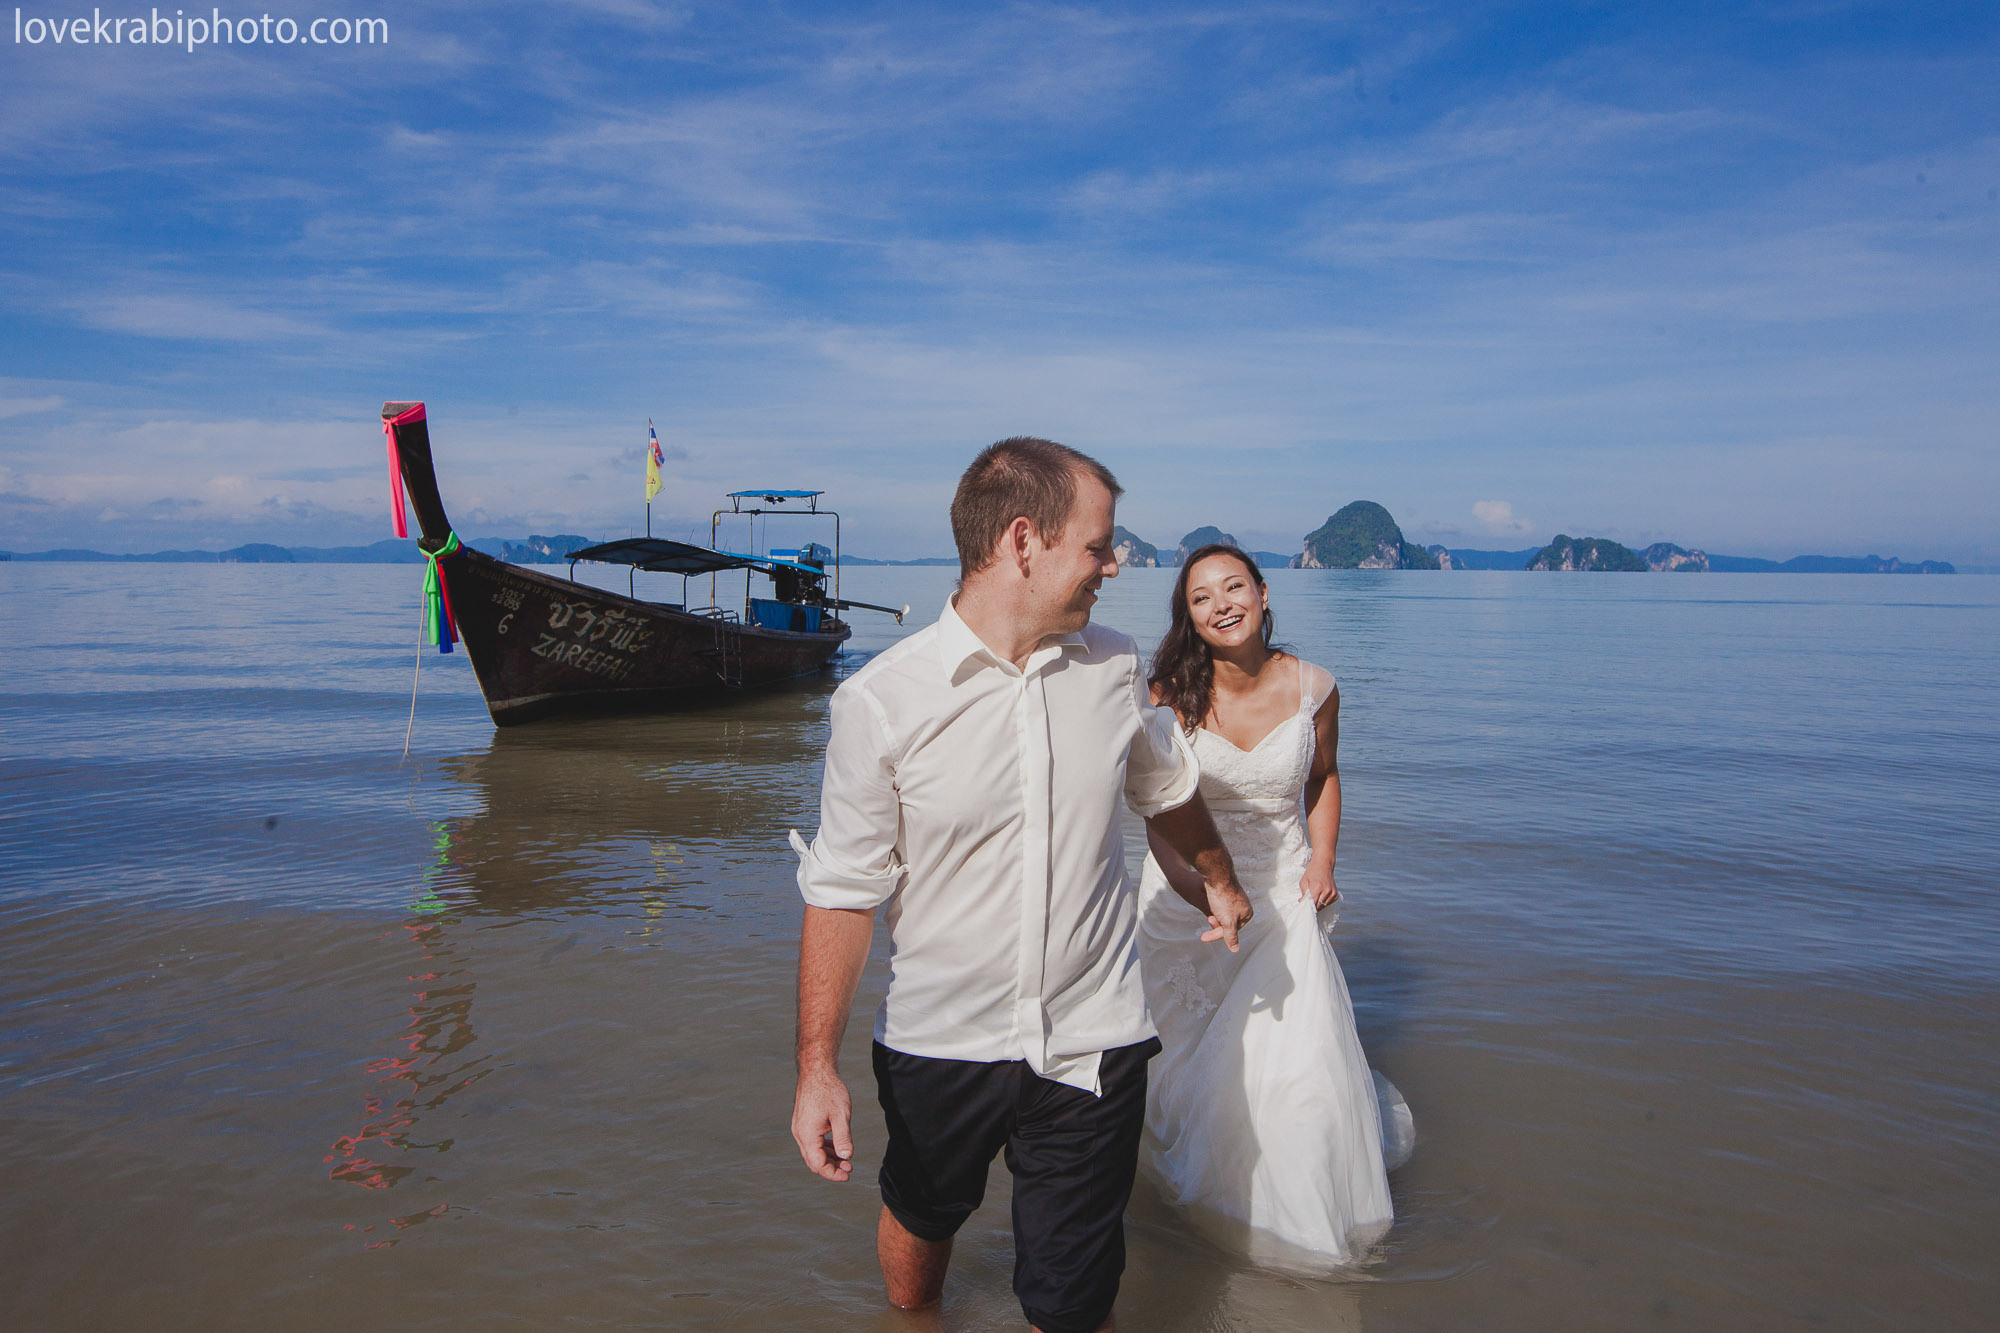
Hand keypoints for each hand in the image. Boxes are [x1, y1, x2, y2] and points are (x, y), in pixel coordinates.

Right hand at [792, 1064, 854, 1181]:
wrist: (816, 1071)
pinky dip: (824, 1148)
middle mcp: (800, 1134)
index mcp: (807, 1135)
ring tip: (846, 1160)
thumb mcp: (841, 1115)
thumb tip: (846, 1157)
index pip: (818, 1164)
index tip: (848, 1175)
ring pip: (813, 1152)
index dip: (833, 1173)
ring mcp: (800, 1128)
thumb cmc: (829, 1090)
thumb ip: (843, 1138)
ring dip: (829, 1158)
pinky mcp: (803, 1123)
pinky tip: (837, 1147)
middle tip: (849, 1169)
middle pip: (814, 1161)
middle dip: (831, 1167)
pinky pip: (812, 1142)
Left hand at [1200, 879, 1252, 952]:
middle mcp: (1244, 907)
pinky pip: (1221, 906)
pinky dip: (1214, 907)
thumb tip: (1235, 950)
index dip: (1216, 935)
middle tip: (1209, 917)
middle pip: (1227, 924)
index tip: (1203, 937)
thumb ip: (1231, 936)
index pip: (1230, 932)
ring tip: (1211, 906)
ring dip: (1214, 915)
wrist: (1217, 874)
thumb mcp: (1227, 921)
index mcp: (1247, 914)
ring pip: (1223, 915)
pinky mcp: (1228, 893)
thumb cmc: (1223, 898)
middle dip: (1216, 923)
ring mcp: (1236, 900)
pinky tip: (1210, 901)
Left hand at [1299, 862, 1339, 909]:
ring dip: (1318, 905)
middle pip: (1319, 906)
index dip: (1308, 907)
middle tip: (1309, 903)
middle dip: (1313, 907)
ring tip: (1315, 898)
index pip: (1313, 904)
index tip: (1305, 908)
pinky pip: (1329, 903)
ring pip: (1324, 906)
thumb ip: (1303, 894)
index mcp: (1318, 887)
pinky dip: (1324, 902)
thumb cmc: (1312, 874)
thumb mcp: (1304, 882)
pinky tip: (1321, 896)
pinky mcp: (1335, 894)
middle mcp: (1326, 891)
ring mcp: (1332, 893)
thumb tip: (1301, 902)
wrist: (1323, 866)